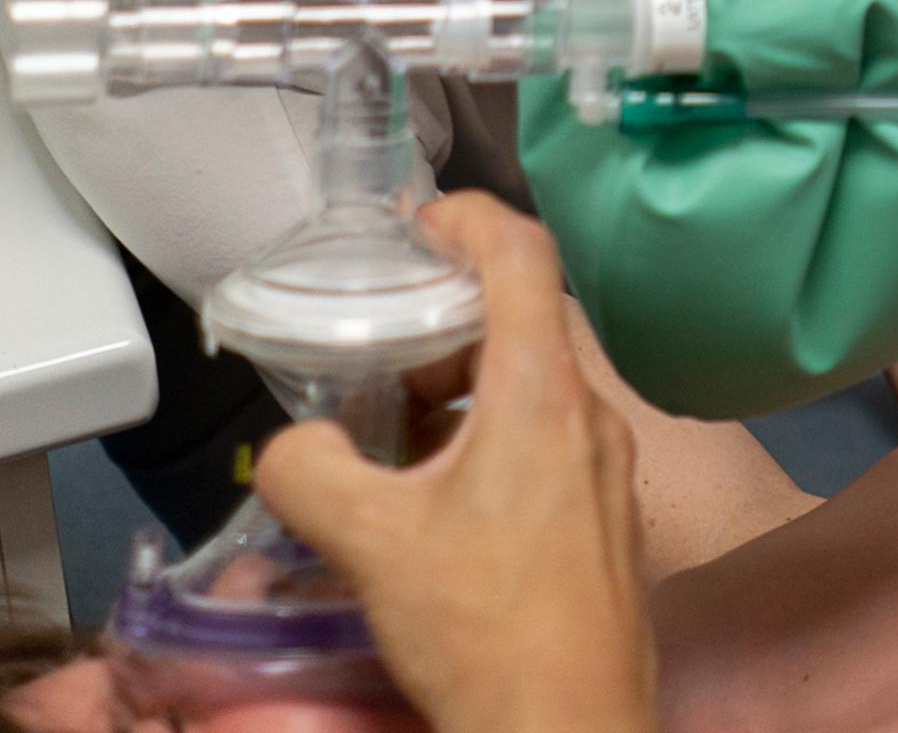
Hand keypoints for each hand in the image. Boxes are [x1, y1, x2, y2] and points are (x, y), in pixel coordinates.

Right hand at [256, 195, 655, 732]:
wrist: (564, 727)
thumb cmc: (484, 629)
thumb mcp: (369, 542)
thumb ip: (309, 471)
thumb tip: (290, 447)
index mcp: (543, 393)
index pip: (523, 252)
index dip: (468, 216)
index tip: (417, 224)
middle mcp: (590, 417)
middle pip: (520, 324)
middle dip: (440, 326)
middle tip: (373, 350)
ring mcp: (607, 471)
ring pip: (529, 392)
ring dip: (457, 395)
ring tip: (387, 436)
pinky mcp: (605, 521)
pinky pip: (545, 448)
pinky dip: (485, 445)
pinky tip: (432, 503)